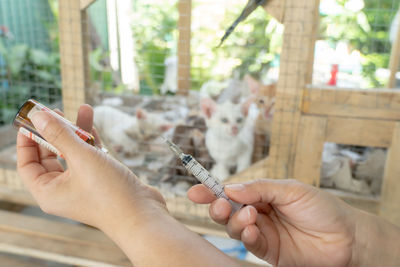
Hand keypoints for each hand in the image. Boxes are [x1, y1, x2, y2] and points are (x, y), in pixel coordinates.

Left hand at [17, 105, 165, 231]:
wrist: (142, 214)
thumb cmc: (109, 193)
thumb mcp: (82, 158)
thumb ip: (60, 135)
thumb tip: (39, 116)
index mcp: (48, 191)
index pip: (27, 163)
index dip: (27, 140)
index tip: (32, 119)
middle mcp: (63, 189)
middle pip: (50, 156)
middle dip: (55, 131)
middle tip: (57, 110)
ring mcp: (83, 185)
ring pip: (73, 153)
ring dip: (78, 132)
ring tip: (84, 108)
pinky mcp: (101, 180)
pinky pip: (90, 157)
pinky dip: (91, 141)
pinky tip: (93, 125)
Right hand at [188, 179, 355, 265]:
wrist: (347, 237)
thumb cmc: (322, 208)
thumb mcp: (290, 189)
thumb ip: (259, 189)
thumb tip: (230, 188)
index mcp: (262, 195)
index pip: (231, 192)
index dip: (211, 190)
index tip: (194, 191)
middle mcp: (258, 213)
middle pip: (227, 211)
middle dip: (217, 207)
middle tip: (220, 204)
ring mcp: (262, 233)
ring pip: (234, 227)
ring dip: (235, 221)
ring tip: (250, 215)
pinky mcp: (268, 251)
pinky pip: (249, 244)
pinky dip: (246, 237)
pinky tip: (252, 230)